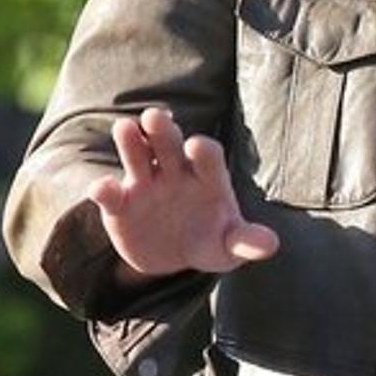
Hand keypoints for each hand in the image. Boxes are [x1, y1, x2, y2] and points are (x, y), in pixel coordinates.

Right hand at [89, 106, 278, 282]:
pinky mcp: (120, 204)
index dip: (202, 150)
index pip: (207, 155)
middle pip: (169, 142)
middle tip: (155, 117)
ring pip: (136, 154)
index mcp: (206, 177)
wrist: (174, 258)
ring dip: (130, 140)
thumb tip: (271, 245)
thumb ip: (247, 242)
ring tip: (125, 128)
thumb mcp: (230, 247)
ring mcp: (145, 183)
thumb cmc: (210, 242)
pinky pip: (109, 192)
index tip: (197, 148)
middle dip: (163, 129)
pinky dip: (104, 189)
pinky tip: (104, 189)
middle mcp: (174, 171)